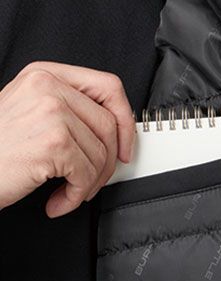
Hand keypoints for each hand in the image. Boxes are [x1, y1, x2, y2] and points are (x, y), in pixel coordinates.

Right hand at [0, 61, 135, 216]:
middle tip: (92, 180)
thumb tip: (112, 130)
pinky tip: (59, 200)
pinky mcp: (53, 142)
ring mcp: (52, 113)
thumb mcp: (30, 113)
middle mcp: (49, 88)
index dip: (125, 120)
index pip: (109, 88)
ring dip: (89, 184)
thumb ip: (69, 111)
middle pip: (109, 126)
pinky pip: (87, 175)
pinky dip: (76, 196)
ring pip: (102, 155)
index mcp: (47, 76)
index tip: (125, 145)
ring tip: (69, 192)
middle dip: (108, 163)